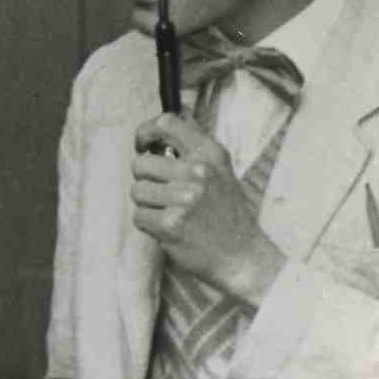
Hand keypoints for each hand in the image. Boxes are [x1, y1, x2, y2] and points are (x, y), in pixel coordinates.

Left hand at [131, 114, 284, 306]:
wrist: (241, 255)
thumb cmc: (226, 214)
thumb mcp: (220, 170)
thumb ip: (194, 149)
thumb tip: (163, 126)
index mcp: (209, 153)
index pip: (167, 123)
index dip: (145, 132)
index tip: (142, 145)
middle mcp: (197, 171)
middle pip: (141, 164)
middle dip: (144, 179)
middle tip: (160, 192)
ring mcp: (184, 198)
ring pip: (137, 191)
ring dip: (146, 204)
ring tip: (168, 212)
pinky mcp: (171, 224)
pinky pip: (139, 216)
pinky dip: (147, 224)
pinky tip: (167, 228)